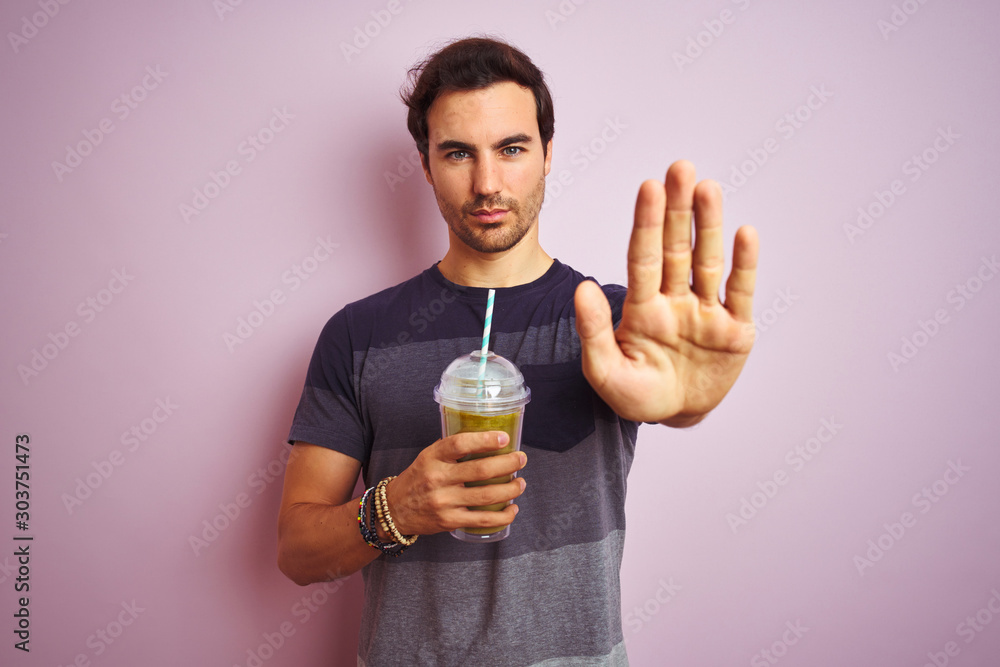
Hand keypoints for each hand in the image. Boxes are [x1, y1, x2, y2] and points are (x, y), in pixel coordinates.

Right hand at [385, 431, 526, 535]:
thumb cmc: (417, 479)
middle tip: (521, 459)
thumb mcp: (428, 457)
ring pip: (486, 495)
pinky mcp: (450, 521)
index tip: (504, 437)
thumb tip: (488, 440)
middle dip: (507, 464)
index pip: (459, 444)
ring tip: (520, 483)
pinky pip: (482, 520)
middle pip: (480, 470)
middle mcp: (438, 479)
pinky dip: (503, 516)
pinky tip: (512, 508)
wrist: (394, 510)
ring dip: (510, 489)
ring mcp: (444, 502)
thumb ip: (452, 450)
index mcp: (432, 458)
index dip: (484, 440)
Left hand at [574, 160, 758, 423]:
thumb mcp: (605, 371)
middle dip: (678, 209)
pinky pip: (739, 292)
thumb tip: (581, 288)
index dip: (646, 222)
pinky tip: (745, 232)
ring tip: (708, 188)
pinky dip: (744, 264)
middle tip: (680, 167)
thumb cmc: (636, 394)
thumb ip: (593, 331)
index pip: (643, 257)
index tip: (648, 187)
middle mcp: (675, 300)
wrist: (675, 417)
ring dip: (709, 226)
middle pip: (676, 248)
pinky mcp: (735, 330)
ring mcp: (706, 313)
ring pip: (708, 262)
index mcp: (642, 307)